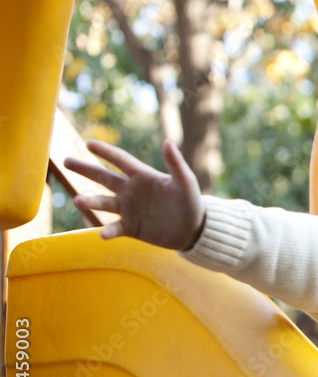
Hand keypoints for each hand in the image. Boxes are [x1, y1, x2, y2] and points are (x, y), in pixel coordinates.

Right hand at [65, 139, 205, 250]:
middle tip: (66, 161)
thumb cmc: (191, 202)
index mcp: (143, 176)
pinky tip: (102, 235)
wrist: (193, 229)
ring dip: (90, 201)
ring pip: (103, 203)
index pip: (121, 160)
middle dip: (85, 169)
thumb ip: (176, 163)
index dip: (106, 151)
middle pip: (103, 178)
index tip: (90, 142)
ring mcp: (128, 209)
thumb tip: (167, 141)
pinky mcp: (130, 228)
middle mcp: (131, 191)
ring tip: (77, 200)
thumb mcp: (185, 182)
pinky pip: (114, 228)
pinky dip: (108, 231)